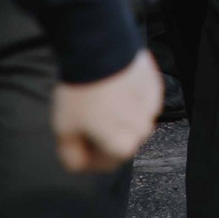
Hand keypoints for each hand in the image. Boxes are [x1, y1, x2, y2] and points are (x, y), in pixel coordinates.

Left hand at [52, 50, 162, 172]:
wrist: (99, 52)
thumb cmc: (81, 93)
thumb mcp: (64, 130)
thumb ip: (71, 155)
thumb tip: (78, 164)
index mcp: (122, 147)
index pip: (105, 165)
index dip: (87, 157)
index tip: (76, 144)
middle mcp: (142, 132)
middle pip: (120, 142)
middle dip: (103, 135)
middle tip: (85, 119)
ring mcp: (151, 108)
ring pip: (131, 121)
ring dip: (117, 116)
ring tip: (98, 100)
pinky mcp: (154, 87)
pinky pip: (140, 100)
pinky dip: (128, 98)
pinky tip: (112, 87)